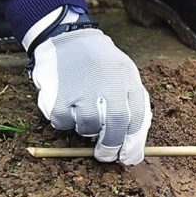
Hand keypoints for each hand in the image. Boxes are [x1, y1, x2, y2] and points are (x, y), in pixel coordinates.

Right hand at [30, 28, 150, 164]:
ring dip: (87, 130)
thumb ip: (133, 104)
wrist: (68, 38)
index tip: (129, 157)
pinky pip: (63, 123)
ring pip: (89, 127)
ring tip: (85, 114)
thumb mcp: (126, 76)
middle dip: (112, 147)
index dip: (134, 144)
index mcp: (128, 81)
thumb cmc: (102, 64)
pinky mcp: (58, 96)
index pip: (137, 120)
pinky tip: (67, 106)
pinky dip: (65, 122)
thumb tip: (134, 143)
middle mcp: (108, 85)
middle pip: (115, 127)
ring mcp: (82, 91)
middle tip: (106, 156)